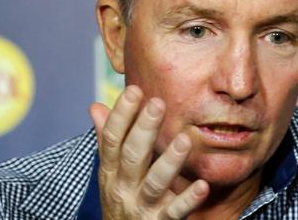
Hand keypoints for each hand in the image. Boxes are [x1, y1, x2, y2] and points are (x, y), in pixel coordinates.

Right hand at [90, 85, 209, 219]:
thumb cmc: (122, 199)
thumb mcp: (110, 172)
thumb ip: (107, 140)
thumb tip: (96, 105)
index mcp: (111, 171)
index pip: (112, 139)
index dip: (122, 114)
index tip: (134, 89)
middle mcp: (122, 188)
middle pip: (132, 156)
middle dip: (144, 129)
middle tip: (158, 103)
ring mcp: (141, 207)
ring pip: (155, 183)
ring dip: (169, 161)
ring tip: (184, 139)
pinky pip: (175, 212)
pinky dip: (188, 199)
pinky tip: (202, 186)